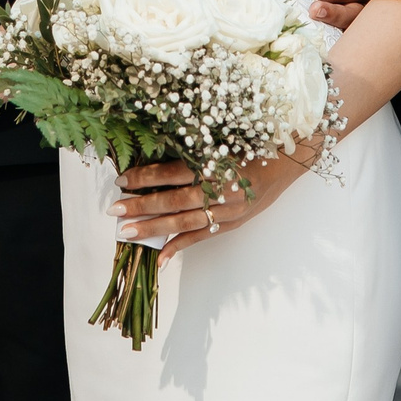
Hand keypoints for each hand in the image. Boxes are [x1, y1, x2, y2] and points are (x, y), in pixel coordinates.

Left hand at [110, 155, 308, 257]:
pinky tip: (161, 257)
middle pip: (175, 200)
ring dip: (154, 228)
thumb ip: (192, 153)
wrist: (285, 164)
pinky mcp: (231, 224)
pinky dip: (180, 247)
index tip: (122, 179)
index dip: (147, 177)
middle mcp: (222, 190)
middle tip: (115, 209)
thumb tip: (154, 163)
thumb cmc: (250, 146)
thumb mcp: (220, 143)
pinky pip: (202, 237)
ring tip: (128, 232)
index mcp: (217, 165)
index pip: (174, 173)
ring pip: (185, 222)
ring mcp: (227, 211)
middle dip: (142, 206)